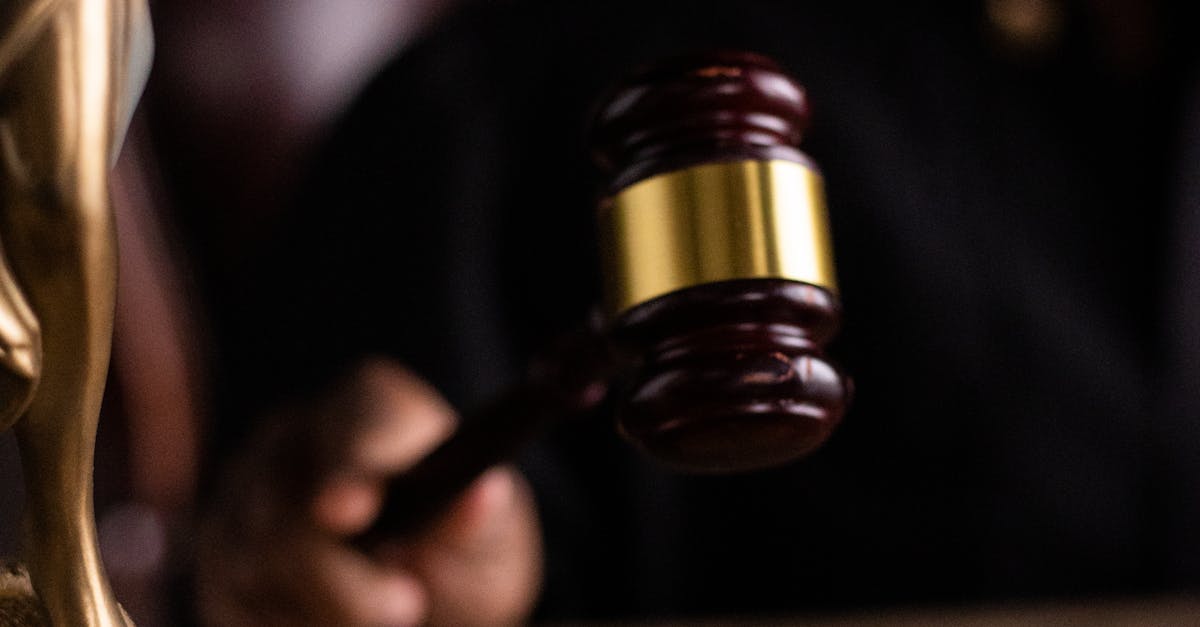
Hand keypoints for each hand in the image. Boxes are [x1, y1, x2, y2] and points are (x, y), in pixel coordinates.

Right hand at [195, 358, 541, 625]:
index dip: (347, 468)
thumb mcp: (492, 536)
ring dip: (325, 614)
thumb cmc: (462, 547)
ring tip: (387, 619)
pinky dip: (289, 625)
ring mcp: (244, 494)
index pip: (353, 424)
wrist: (427, 587)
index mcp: (370, 405)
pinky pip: (234, 604)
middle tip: (407, 607)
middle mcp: (293, 438)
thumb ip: (482, 517)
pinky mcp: (221, 556)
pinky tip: (334, 625)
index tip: (349, 513)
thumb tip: (484, 493)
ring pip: (255, 566)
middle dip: (344, 580)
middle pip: (287, 510)